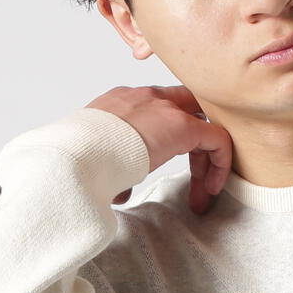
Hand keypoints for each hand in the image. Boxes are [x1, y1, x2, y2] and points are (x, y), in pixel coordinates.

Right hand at [84, 83, 232, 214]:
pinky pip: (217, 138)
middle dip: (196, 151)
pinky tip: (210, 188)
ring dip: (208, 163)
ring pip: (204, 126)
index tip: (172, 168)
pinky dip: (220, 163)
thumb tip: (120, 189)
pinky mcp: (180, 125)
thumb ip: (115, 168)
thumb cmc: (75, 162)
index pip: (161, 110)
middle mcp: (146, 98)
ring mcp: (164, 108)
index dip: (173, 140)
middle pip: (188, 113)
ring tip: (204, 194)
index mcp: (123, 103)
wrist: (72, 157)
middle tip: (196, 185)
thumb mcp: (96, 158)